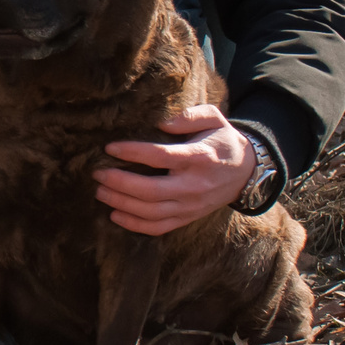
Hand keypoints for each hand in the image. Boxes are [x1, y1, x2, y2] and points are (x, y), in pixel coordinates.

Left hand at [94, 103, 251, 235]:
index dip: (133, 152)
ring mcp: (191, 206)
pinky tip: (115, 216)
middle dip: (119, 183)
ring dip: (121, 204)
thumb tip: (162, 123)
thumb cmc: (222, 141)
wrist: (246, 172)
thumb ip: (190, 116)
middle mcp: (194, 185)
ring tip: (100, 191)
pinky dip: (135, 225)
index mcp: (200, 158)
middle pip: (151, 191)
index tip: (110, 147)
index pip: (160, 157)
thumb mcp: (215, 119)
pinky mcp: (188, 218)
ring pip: (151, 212)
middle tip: (97, 173)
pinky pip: (159, 227)